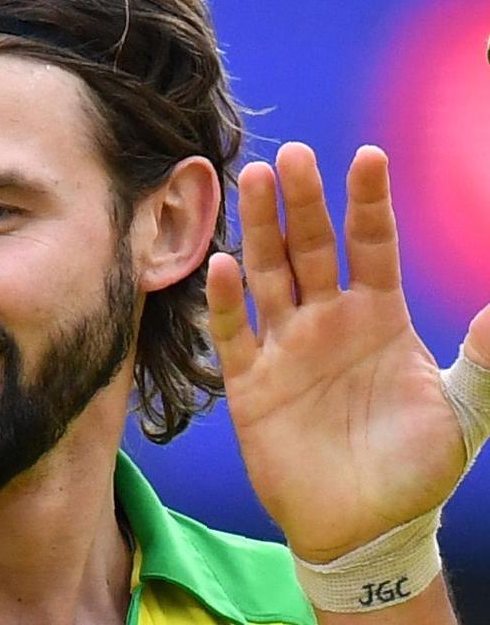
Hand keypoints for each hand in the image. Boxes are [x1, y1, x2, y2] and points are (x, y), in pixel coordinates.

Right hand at [206, 142, 486, 562]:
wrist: (365, 528)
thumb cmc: (416, 468)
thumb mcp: (461, 411)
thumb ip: (483, 358)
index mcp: (379, 317)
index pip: (372, 245)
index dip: (369, 202)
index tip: (368, 156)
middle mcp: (327, 320)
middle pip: (309, 248)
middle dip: (303, 202)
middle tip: (295, 156)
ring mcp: (285, 347)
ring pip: (267, 275)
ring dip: (259, 230)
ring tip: (255, 181)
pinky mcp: (250, 382)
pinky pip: (234, 333)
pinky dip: (225, 301)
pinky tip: (221, 265)